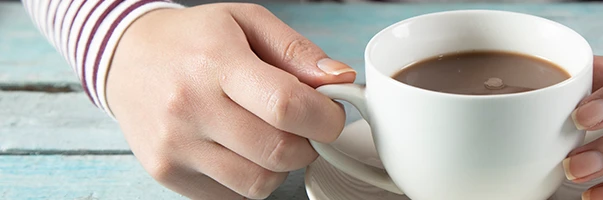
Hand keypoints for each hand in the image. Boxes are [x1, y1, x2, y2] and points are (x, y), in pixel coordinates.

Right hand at [106, 3, 354, 198]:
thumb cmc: (194, 39)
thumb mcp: (247, 21)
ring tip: (269, 135)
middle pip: (279, 152)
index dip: (325, 118)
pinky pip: (233, 195)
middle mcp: (190, 107)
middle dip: (309, 144)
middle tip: (304, 126)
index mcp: (216, 62)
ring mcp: (175, 146)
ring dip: (280, 165)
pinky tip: (239, 148)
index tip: (331, 113)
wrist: (125, 57)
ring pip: (259, 182)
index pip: (286, 106)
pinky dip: (249, 177)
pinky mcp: (167, 173)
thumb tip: (340, 80)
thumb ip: (298, 51)